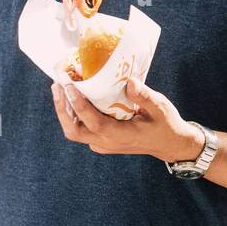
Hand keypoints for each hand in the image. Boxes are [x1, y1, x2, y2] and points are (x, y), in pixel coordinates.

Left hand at [51, 76, 204, 163]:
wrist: (169, 144)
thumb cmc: (166, 124)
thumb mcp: (160, 108)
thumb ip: (144, 96)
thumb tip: (129, 81)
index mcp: (121, 136)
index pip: (95, 123)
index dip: (79, 105)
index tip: (69, 86)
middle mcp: (107, 142)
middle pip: (74, 131)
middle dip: (62, 108)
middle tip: (57, 85)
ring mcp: (102, 144)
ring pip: (74, 131)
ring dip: (64, 110)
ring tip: (60, 87)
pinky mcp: (101, 141)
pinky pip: (82, 129)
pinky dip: (74, 113)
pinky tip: (74, 96)